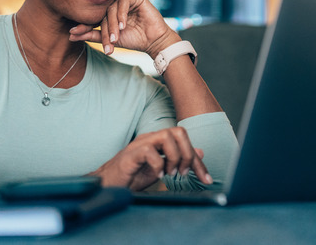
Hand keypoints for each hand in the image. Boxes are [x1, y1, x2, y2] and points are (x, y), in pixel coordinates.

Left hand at [69, 0, 177, 56]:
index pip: (95, 17)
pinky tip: (123, 25)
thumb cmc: (134, 40)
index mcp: (110, 13)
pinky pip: (124, 2)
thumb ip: (91, 35)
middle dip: (105, 30)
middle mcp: (117, 4)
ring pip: (112, 8)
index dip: (84, 25)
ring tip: (116, 37)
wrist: (154, 41)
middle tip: (108, 43)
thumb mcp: (110, 39)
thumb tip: (70, 35)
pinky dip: (122, 14)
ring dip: (113, 24)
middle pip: (103, 14)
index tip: (73, 33)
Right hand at [89, 127, 212, 190]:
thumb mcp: (162, 169)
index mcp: (159, 141)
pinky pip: (149, 151)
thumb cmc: (132, 176)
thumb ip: (178, 159)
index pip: (185, 141)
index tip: (206, 179)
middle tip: (183, 173)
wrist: (109, 184)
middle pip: (179, 132)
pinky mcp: (130, 155)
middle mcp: (151, 138)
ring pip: (167, 136)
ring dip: (174, 157)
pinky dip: (158, 164)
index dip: (198, 161)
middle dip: (188, 154)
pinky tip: (158, 175)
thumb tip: (200, 152)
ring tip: (170, 173)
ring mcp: (140, 144)